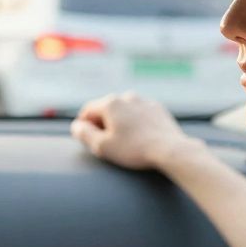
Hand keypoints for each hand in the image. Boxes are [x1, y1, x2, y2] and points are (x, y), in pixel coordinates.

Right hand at [70, 92, 195, 169]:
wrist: (169, 149)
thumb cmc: (134, 149)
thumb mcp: (102, 146)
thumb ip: (85, 135)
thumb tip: (76, 126)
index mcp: (110, 103)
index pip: (88, 110)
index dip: (83, 124)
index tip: (85, 137)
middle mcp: (127, 97)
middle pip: (106, 108)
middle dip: (102, 123)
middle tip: (103, 141)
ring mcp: (144, 101)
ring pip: (124, 110)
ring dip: (119, 121)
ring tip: (122, 139)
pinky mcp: (157, 109)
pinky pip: (140, 113)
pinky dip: (135, 122)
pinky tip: (138, 136)